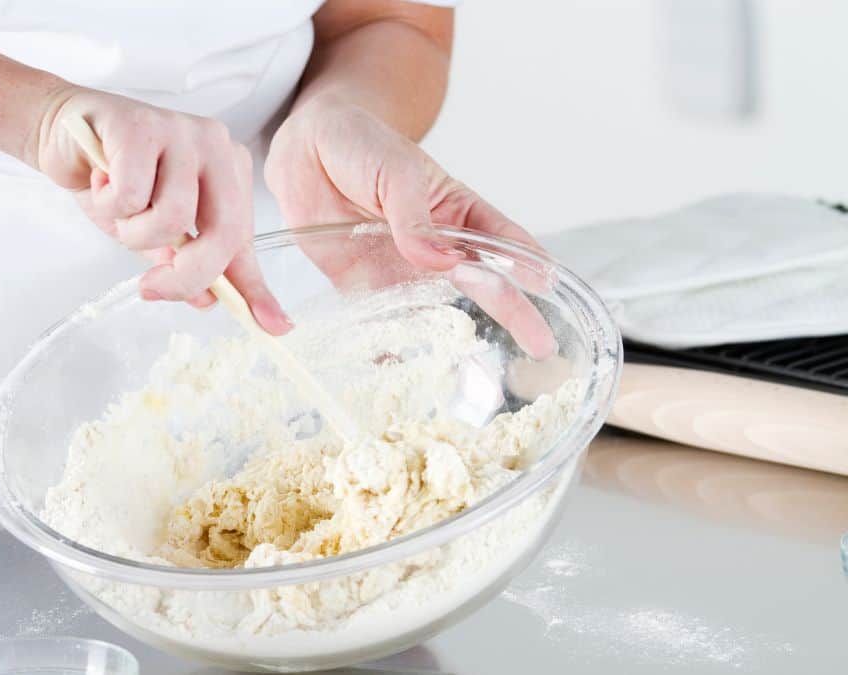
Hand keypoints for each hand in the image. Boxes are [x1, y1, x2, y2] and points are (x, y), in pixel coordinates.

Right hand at [31, 85, 290, 334]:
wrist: (62, 136)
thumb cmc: (114, 181)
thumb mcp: (157, 233)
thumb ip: (187, 263)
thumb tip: (210, 301)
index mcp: (228, 170)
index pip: (244, 238)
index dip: (252, 287)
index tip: (271, 326)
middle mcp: (214, 146)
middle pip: (222, 231)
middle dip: (186, 275)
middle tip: (151, 288)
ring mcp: (180, 131)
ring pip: (172, 218)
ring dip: (134, 232)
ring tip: (118, 210)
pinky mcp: (140, 126)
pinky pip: (131, 196)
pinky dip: (109, 204)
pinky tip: (101, 181)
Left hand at [264, 97, 556, 357]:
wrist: (304, 150)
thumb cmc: (362, 145)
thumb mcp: (395, 171)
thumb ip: (415, 217)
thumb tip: (440, 260)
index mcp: (456, 210)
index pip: (503, 239)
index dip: (529, 263)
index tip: (551, 287)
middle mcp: (436, 247)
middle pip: (483, 283)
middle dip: (513, 312)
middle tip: (541, 346)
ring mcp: (402, 269)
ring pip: (437, 309)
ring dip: (455, 339)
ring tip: (482, 374)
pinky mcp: (364, 286)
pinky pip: (382, 321)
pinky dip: (391, 347)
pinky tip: (401, 373)